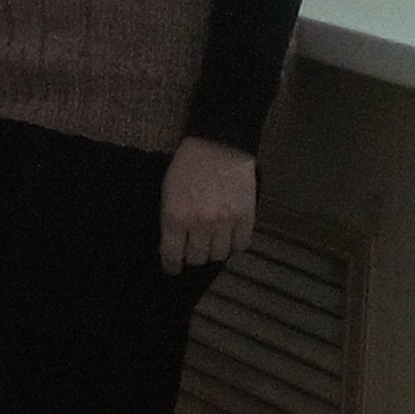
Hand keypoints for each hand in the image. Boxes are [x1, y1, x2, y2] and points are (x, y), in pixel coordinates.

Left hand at [160, 137, 258, 270]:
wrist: (218, 145)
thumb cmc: (187, 166)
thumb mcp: (167, 192)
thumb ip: (171, 218)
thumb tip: (174, 243)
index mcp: (176, 216)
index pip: (172, 254)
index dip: (172, 265)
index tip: (173, 268)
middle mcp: (200, 224)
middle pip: (198, 258)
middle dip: (193, 257)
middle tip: (193, 251)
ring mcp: (226, 222)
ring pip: (220, 254)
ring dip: (214, 251)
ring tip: (212, 243)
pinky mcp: (246, 217)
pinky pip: (241, 244)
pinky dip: (234, 245)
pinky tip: (229, 238)